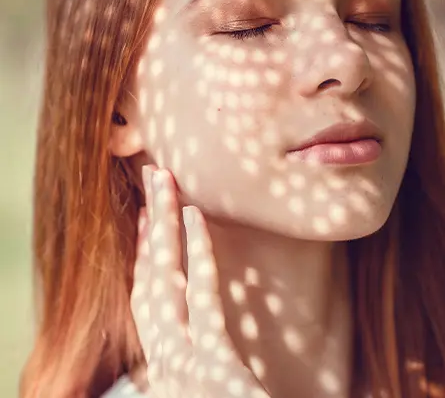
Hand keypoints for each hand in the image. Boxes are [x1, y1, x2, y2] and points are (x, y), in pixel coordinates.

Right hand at [130, 166, 269, 397]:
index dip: (145, 256)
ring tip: (162, 182)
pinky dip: (195, 253)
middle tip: (150, 179)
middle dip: (149, 226)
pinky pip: (200, 296)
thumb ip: (201, 356)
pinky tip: (195, 216)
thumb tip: (198, 316)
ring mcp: (183, 362)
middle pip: (149, 279)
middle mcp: (166, 360)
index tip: (150, 219)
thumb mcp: (211, 390)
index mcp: (168, 368)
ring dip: (162, 226)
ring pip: (164, 279)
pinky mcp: (211, 366)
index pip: (149, 300)